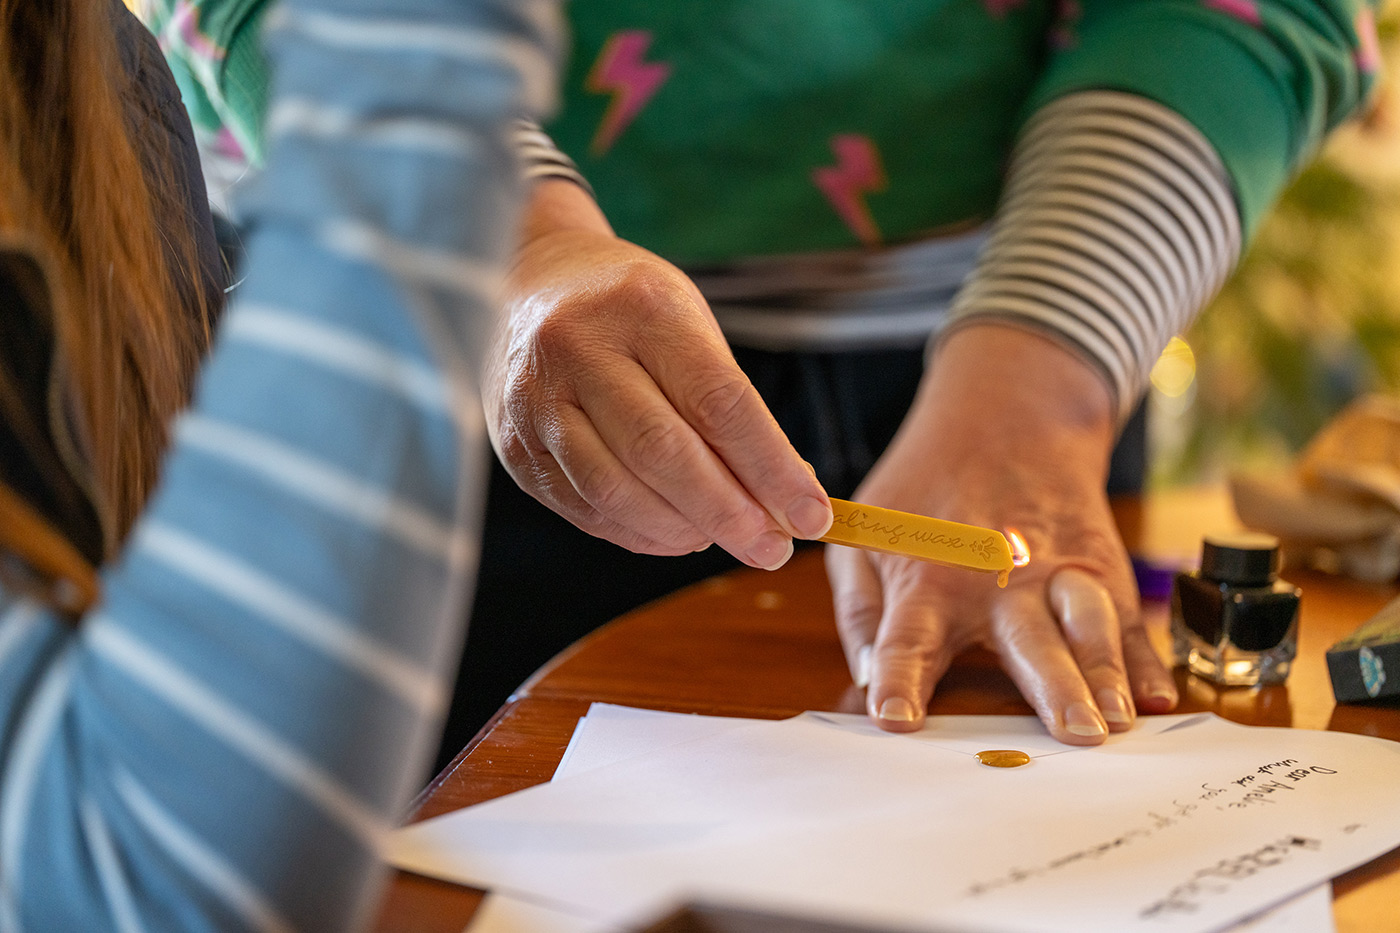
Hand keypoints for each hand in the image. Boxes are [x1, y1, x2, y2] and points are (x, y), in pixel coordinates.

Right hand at [486, 180, 831, 566]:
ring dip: (682, 531)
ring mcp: (535, 401)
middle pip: (663, 453)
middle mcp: (578, 349)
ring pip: (616, 491)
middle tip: (772, 547)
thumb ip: (730, 408)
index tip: (813, 514)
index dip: (771, 468)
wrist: (528, 282)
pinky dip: (639, 533)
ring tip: (724, 539)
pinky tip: (675, 534)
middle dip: (729, 513)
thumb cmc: (629, 309)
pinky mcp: (515, 447)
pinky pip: (585, 509)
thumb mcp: (688, 326)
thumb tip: (784, 497)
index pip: (718, 402)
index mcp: (641, 307)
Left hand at [825, 324, 1177, 743]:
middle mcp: (998, 580)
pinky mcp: (1100, 568)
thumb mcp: (866, 536)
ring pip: (1088, 627)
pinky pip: (1126, 620)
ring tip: (1121, 720)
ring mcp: (1058, 573)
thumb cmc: (923, 490)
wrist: (1006, 417)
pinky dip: (1145, 658)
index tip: (896, 722)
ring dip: (1106, 674)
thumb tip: (866, 678)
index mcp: (929, 578)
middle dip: (1052, 687)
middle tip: (1075, 736)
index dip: (898, 681)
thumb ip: (861, 611)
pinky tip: (1158, 696)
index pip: (907, 640)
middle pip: (1027, 640)